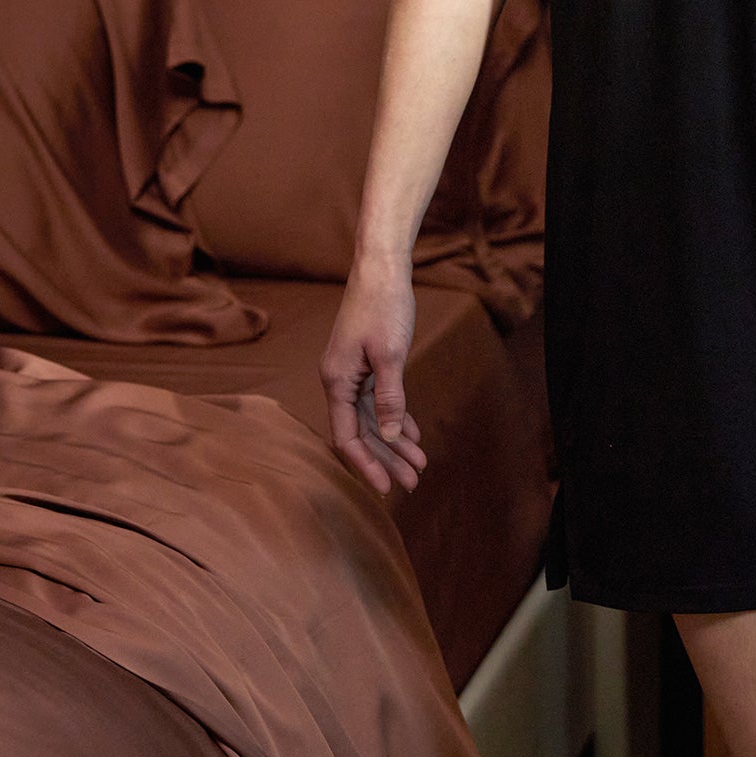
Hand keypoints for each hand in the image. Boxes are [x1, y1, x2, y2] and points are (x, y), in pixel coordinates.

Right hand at [320, 254, 427, 495]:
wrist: (381, 268)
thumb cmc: (384, 307)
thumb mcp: (390, 355)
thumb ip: (389, 398)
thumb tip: (389, 437)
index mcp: (337, 381)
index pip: (348, 437)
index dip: (367, 464)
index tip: (386, 488)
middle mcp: (339, 381)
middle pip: (362, 432)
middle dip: (387, 458)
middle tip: (413, 483)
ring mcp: (352, 372)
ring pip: (372, 418)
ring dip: (394, 441)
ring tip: (418, 465)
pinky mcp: (365, 363)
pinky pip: (378, 400)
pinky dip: (395, 417)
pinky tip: (412, 434)